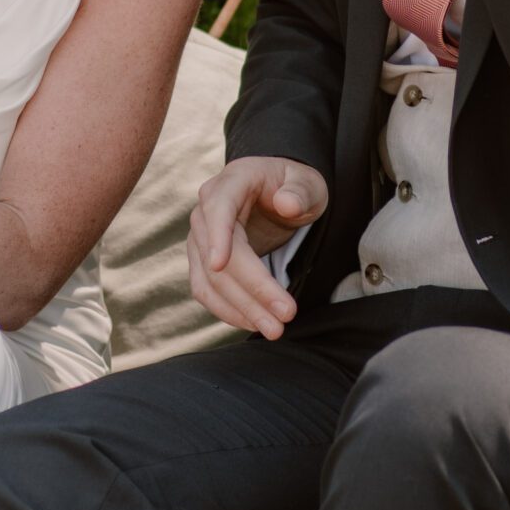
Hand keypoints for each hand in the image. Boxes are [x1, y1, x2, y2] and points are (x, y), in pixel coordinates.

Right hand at [186, 156, 327, 339]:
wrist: (278, 192)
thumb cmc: (292, 185)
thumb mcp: (307, 182)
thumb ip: (300, 190)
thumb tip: (287, 204)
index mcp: (232, 182)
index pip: (217, 208)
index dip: (217, 237)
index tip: (219, 265)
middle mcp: (207, 209)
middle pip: (218, 256)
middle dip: (251, 290)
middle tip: (284, 316)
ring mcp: (202, 237)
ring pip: (209, 280)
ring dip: (239, 308)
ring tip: (273, 328)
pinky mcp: (203, 261)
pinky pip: (207, 290)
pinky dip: (229, 310)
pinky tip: (254, 322)